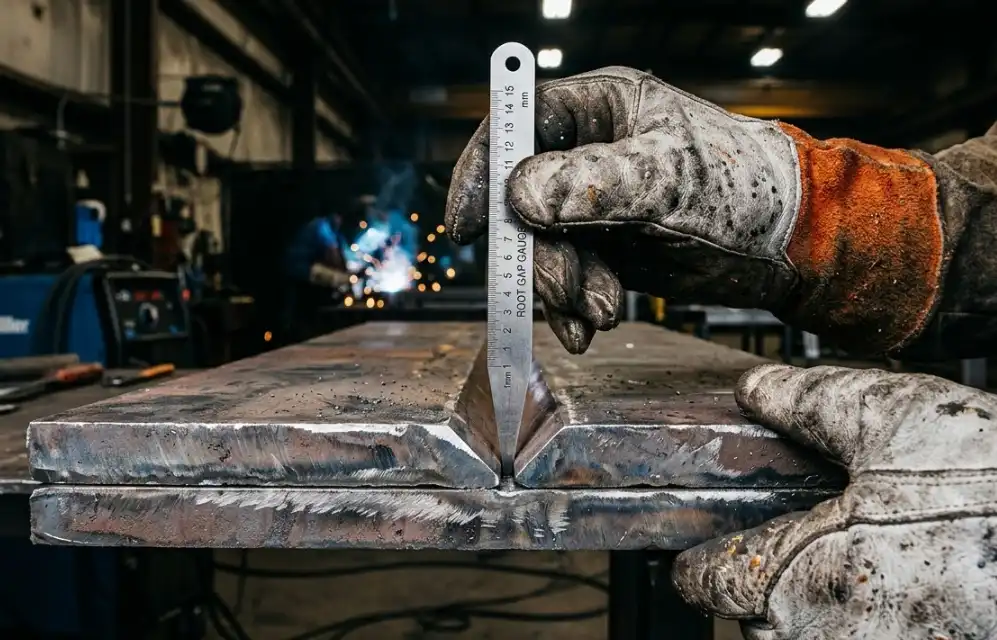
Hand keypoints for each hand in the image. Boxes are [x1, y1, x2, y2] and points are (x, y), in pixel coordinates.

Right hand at [445, 66, 801, 352]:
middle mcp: (589, 152)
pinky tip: (596, 323)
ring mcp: (596, 201)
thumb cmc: (744, 190)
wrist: (789, 246)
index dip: (482, 173)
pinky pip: (569, 275)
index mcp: (600, 108)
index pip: (518, 127)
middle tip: (566, 292)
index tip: (467, 226)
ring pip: (545, 247)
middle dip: (541, 255)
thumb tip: (519, 195)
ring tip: (604, 311)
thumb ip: (593, 184)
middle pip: (523, 200)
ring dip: (563, 288)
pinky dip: (575, 305)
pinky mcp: (608, 244)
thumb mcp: (668, 181)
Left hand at [672, 364, 996, 639]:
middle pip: (757, 621)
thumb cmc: (993, 494)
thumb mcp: (894, 421)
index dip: (701, 556)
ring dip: (823, 609)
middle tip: (823, 537)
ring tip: (875, 562)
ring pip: (810, 639)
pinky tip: (913, 585)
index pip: (703, 582)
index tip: (707, 546)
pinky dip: (871, 622)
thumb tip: (755, 390)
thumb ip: (808, 404)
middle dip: (777, 580)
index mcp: (793, 578)